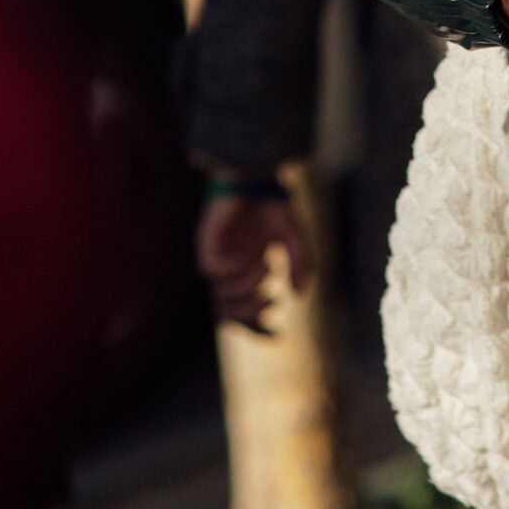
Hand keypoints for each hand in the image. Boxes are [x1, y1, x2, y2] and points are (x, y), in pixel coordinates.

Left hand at [196, 177, 313, 333]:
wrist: (257, 176)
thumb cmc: (272, 204)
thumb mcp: (294, 238)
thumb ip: (299, 264)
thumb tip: (301, 296)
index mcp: (245, 272)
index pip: (243, 310)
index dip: (256, 326)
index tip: (277, 333)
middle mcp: (229, 268)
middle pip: (226, 309)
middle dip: (248, 314)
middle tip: (268, 304)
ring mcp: (217, 255)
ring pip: (220, 291)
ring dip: (245, 287)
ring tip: (266, 267)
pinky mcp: (207, 241)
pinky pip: (212, 268)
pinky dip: (233, 270)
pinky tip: (255, 257)